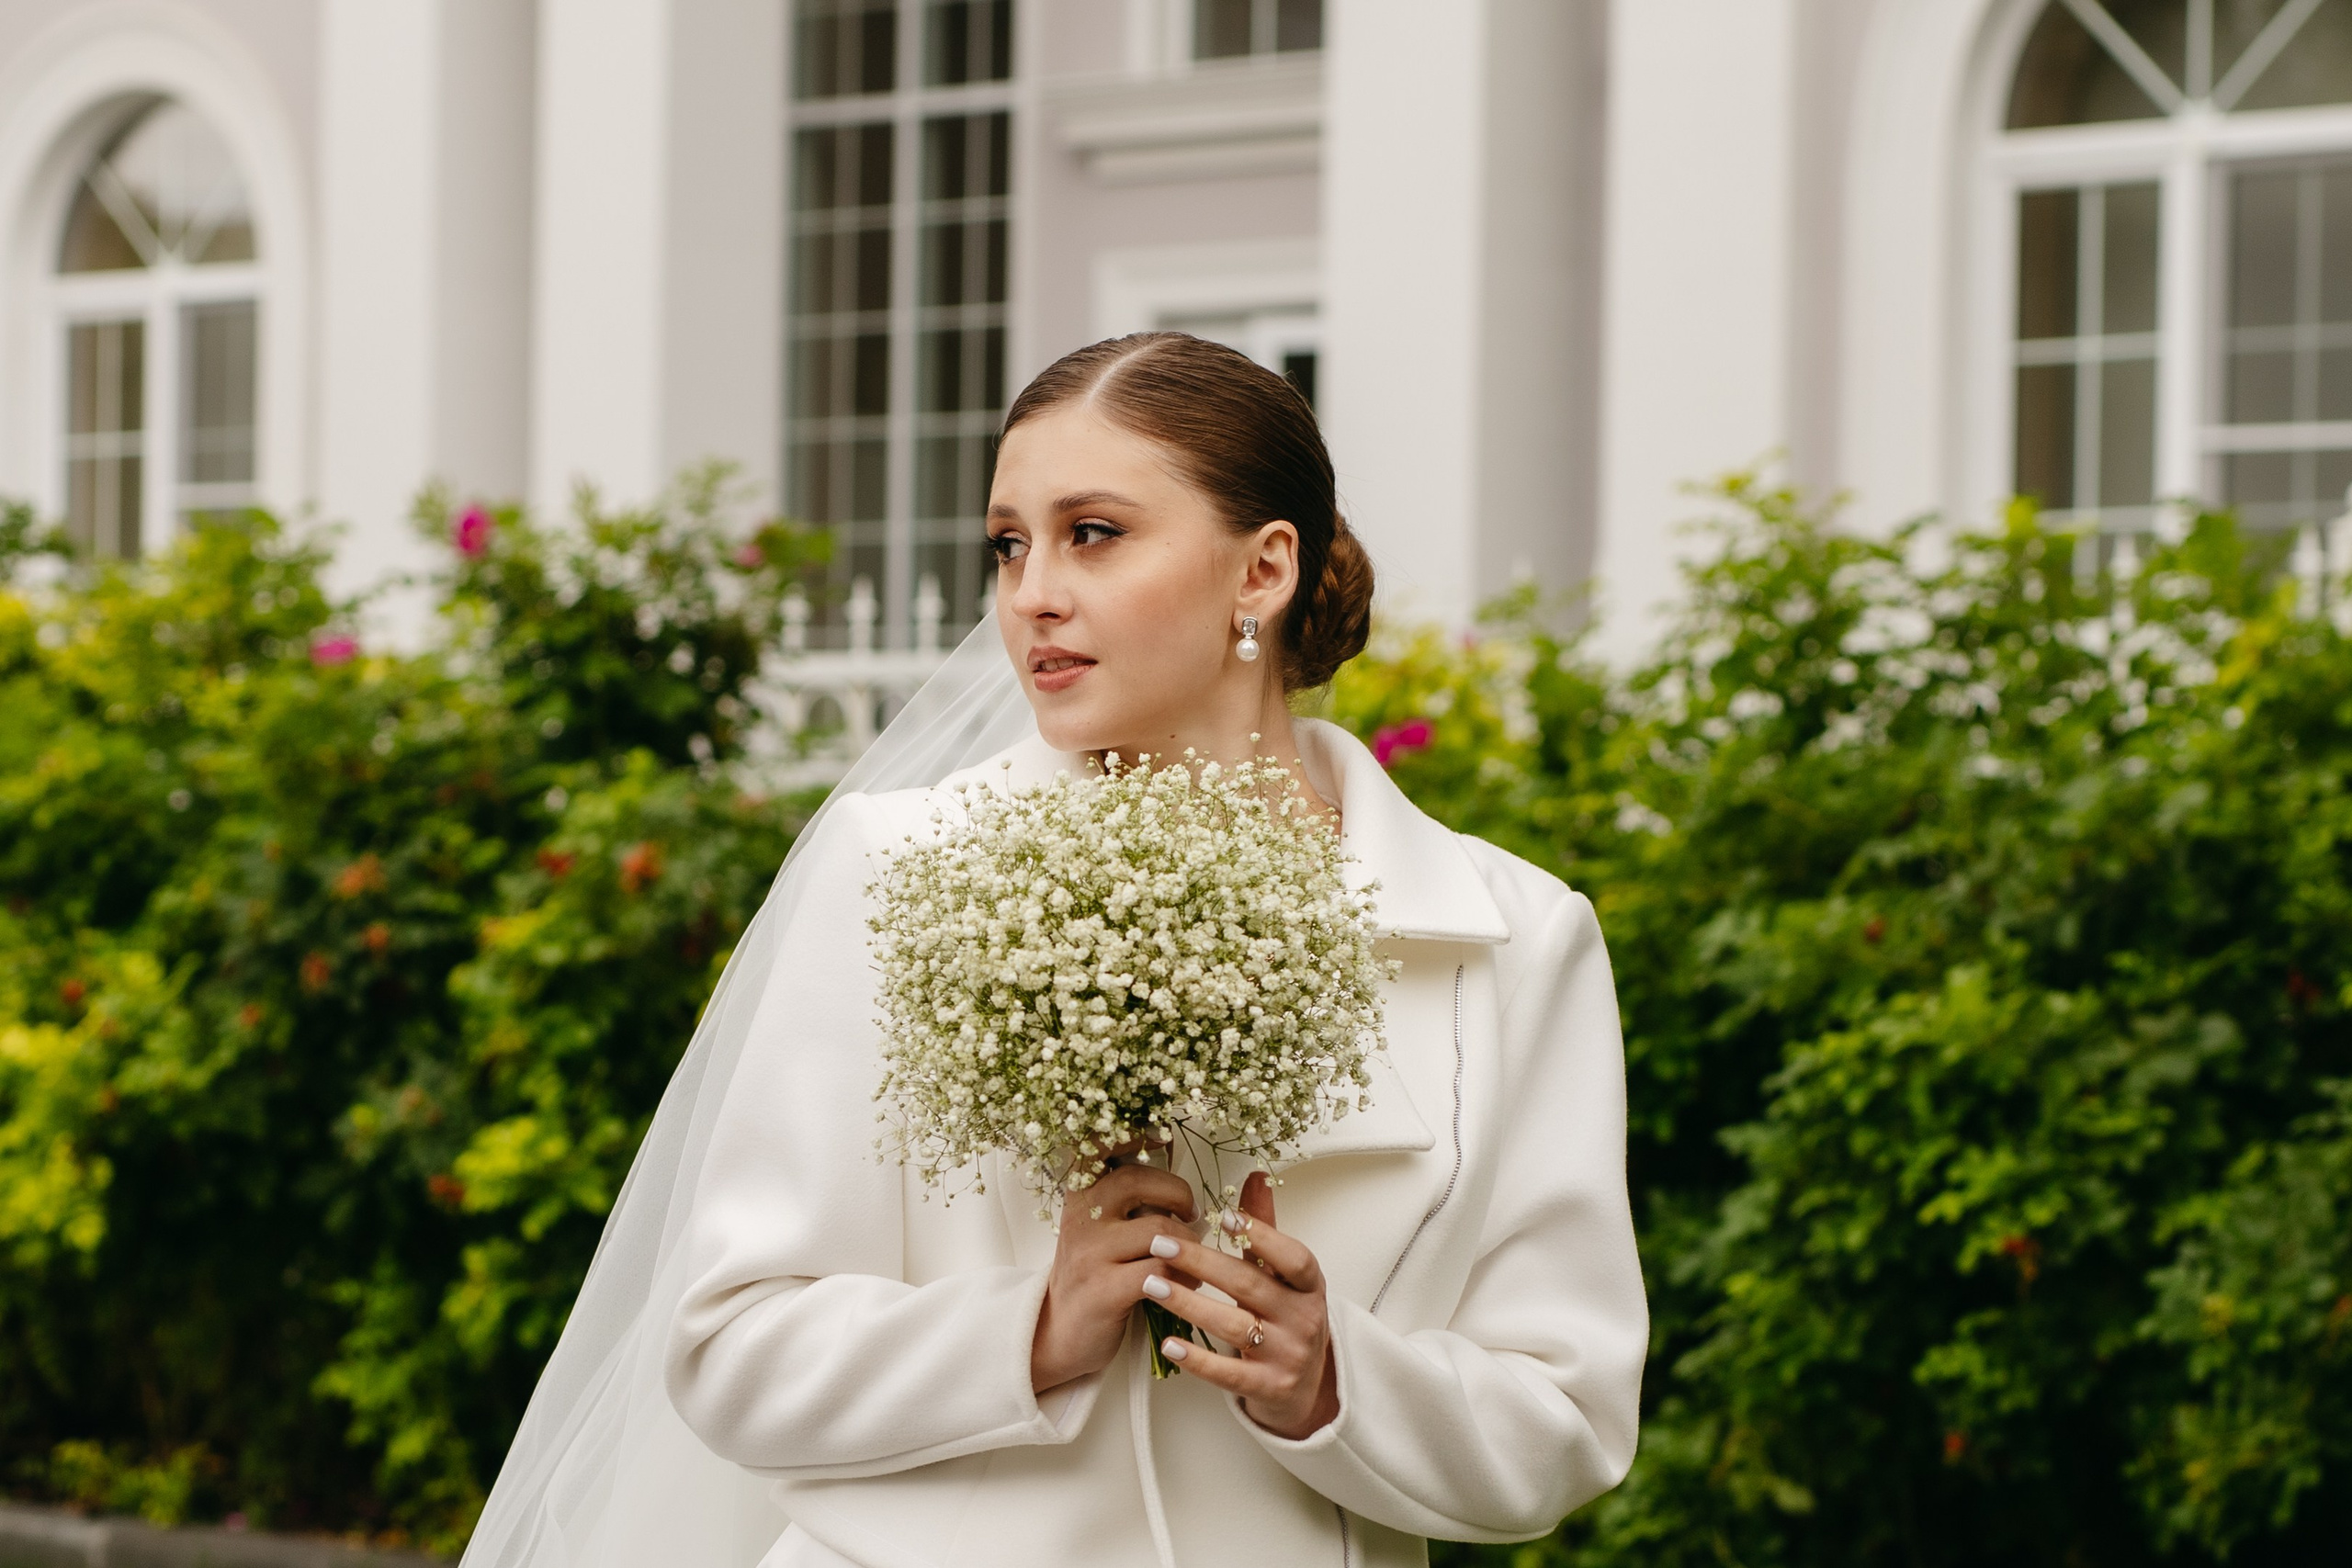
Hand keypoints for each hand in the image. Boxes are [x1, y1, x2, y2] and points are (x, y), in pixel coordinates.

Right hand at [1031, 1155, 1198, 1393]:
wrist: (1056, 1335)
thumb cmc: (1092, 1276)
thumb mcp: (1098, 1230)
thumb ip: (1127, 1200)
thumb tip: (1173, 1172)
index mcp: (1079, 1196)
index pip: (1097, 1146)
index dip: (1130, 1132)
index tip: (1161, 1133)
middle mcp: (1079, 1218)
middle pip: (1136, 1181)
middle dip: (1177, 1193)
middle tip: (1190, 1214)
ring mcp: (1089, 1254)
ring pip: (1158, 1229)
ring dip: (1188, 1245)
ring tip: (1191, 1261)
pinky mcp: (1103, 1291)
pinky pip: (1160, 1271)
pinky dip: (1183, 1278)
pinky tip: (1184, 1286)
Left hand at [1139, 1172, 1338, 1439]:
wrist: (1305, 1387)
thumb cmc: (1286, 1317)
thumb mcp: (1283, 1274)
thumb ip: (1267, 1227)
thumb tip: (1255, 1175)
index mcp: (1309, 1286)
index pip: (1294, 1258)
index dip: (1264, 1236)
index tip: (1226, 1216)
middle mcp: (1303, 1319)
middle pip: (1250, 1286)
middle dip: (1203, 1263)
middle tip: (1161, 1242)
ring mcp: (1286, 1356)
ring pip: (1234, 1327)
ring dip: (1190, 1304)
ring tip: (1152, 1284)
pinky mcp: (1266, 1387)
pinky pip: (1227, 1374)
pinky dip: (1197, 1359)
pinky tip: (1168, 1342)